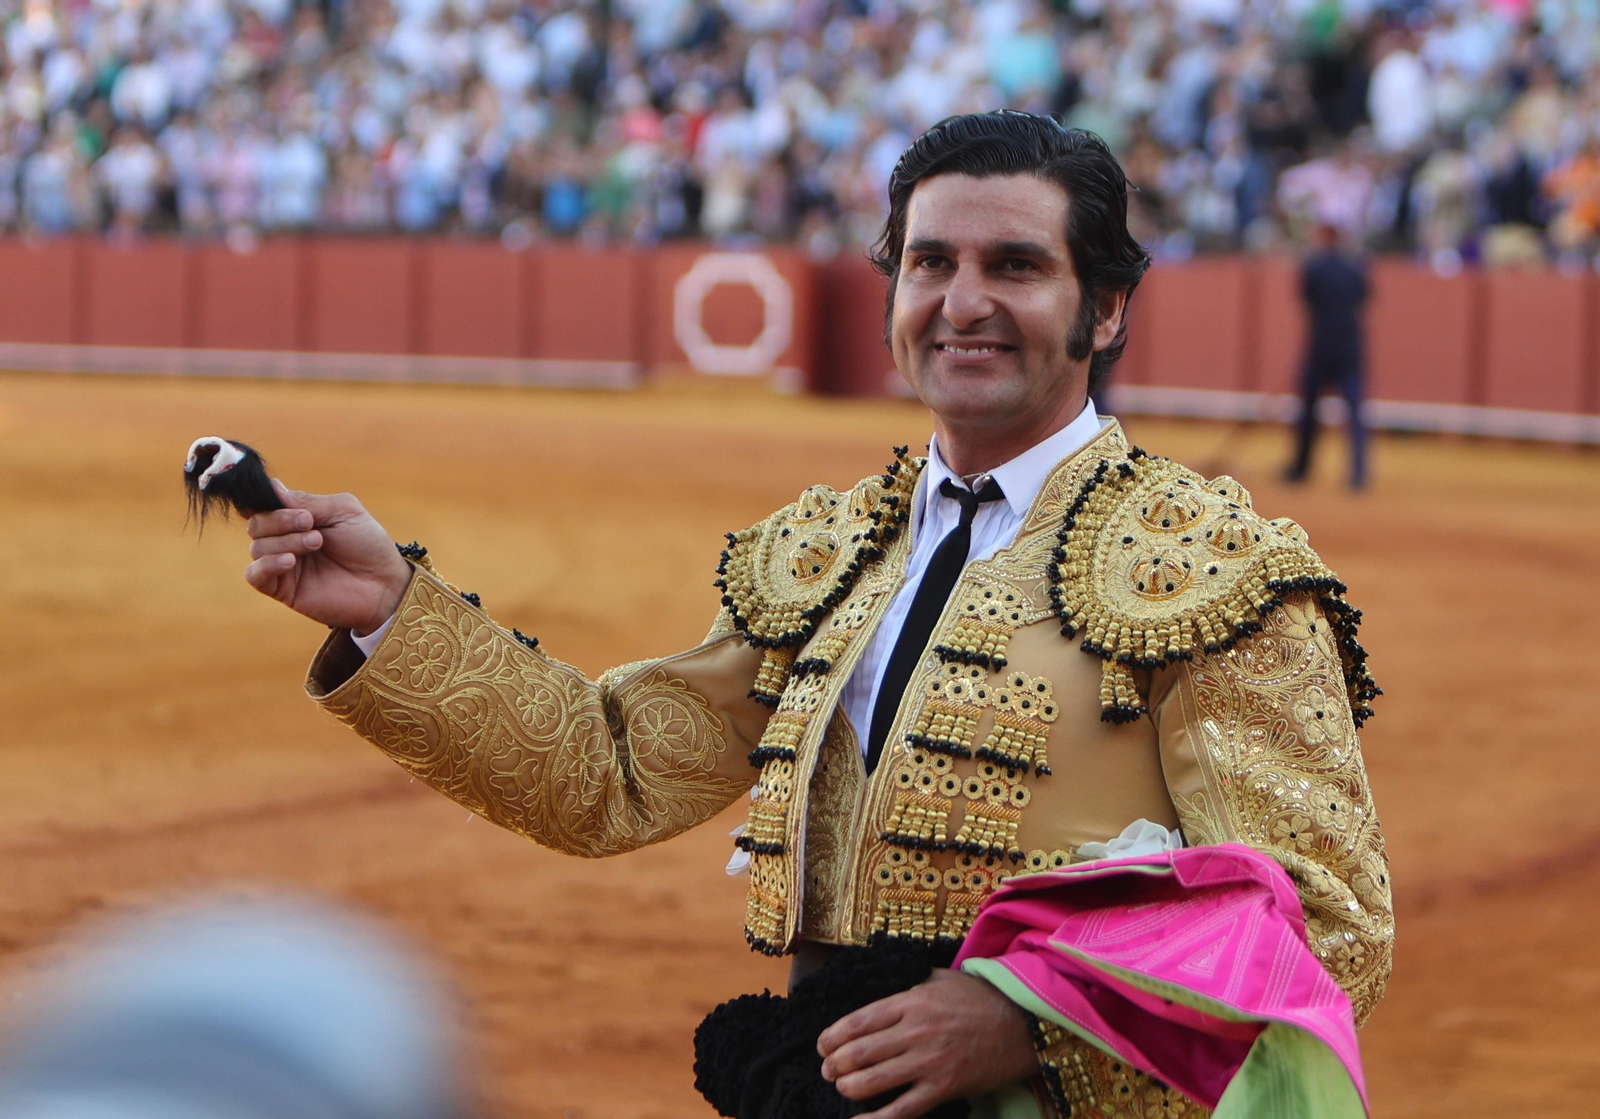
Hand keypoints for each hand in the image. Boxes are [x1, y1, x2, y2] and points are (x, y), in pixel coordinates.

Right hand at [243, 479, 412, 634]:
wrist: (384, 583)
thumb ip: (307, 500)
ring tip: (317, 542)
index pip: (264, 504)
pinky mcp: (282, 589)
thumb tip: (273, 486)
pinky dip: (267, 564)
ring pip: (257, 546)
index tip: (292, 503)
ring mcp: (282, 565)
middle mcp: (285, 539)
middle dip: (281, 520)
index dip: (268, 501)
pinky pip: (254, 575)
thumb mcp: (343, 511)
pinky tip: (291, 561)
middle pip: (257, 523)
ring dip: (285, 541)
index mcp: (297, 518)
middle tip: (310, 523)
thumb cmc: (368, 545)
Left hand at [817, 968, 1037, 1118]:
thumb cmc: (980, 999)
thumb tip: (878, 992)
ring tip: (842, 1087)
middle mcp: (915, 1031)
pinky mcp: (943, 1088)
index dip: (832, 1036)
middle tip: (827, 1070)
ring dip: (848, 1087)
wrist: (1023, 1024)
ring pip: (874, 1081)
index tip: (822, 1045)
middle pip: (859, 1052)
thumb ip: (908, 986)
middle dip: (834, 1064)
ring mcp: (929, 1062)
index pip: (858, 1020)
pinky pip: (903, 1110)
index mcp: (911, 1001)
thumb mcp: (940, 978)